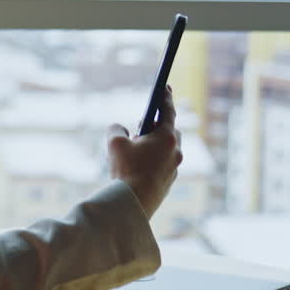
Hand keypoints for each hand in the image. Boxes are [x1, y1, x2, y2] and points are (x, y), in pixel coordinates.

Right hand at [106, 86, 182, 218]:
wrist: (133, 204)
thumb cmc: (126, 170)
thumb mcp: (114, 143)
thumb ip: (116, 128)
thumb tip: (120, 129)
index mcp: (166, 137)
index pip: (168, 110)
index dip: (165, 96)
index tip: (166, 86)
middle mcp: (175, 151)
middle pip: (169, 130)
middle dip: (156, 125)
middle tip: (141, 124)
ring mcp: (174, 167)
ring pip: (166, 148)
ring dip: (153, 143)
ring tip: (135, 147)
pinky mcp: (169, 181)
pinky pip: (162, 163)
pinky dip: (152, 158)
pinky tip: (136, 165)